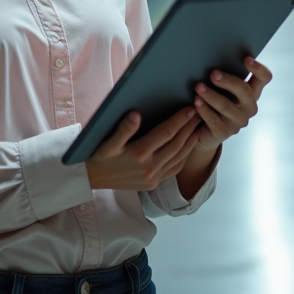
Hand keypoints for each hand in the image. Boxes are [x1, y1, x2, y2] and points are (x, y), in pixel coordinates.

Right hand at [85, 106, 202, 190]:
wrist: (94, 179)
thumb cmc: (100, 157)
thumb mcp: (108, 142)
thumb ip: (123, 128)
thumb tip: (135, 114)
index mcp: (139, 153)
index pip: (166, 133)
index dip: (180, 120)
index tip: (190, 109)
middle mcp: (150, 167)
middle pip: (177, 144)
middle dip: (189, 128)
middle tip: (199, 114)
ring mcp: (153, 177)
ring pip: (179, 157)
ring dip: (190, 142)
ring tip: (198, 129)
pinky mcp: (154, 184)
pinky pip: (174, 169)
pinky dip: (184, 157)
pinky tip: (187, 148)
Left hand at [190, 55, 272, 151]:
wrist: (202, 129)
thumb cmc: (213, 102)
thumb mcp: (221, 89)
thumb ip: (223, 77)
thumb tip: (212, 60)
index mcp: (251, 92)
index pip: (264, 78)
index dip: (259, 68)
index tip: (246, 59)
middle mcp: (248, 107)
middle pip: (244, 90)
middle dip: (228, 81)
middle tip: (213, 73)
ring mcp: (238, 121)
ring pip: (225, 105)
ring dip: (210, 95)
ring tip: (198, 87)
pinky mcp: (224, 132)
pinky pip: (213, 119)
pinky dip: (204, 109)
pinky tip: (196, 102)